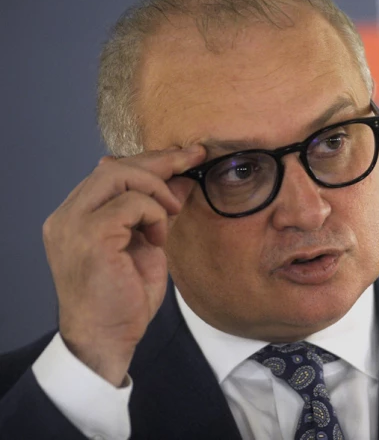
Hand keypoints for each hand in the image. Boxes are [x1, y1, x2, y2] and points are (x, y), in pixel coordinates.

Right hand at [42, 146, 205, 385]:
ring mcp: (73, 225)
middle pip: (114, 167)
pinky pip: (130, 204)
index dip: (151, 160)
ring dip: (157, 190)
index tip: (187, 156)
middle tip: (194, 161)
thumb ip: (156, 210)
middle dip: (160, 161)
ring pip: (120, 176)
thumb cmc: (124, 298)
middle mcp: (67, 216)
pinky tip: (159, 238)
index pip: (111, 172)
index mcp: (76, 216)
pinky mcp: (90, 237)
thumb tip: (182, 180)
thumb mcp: (146, 244)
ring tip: (172, 214)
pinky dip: (154, 214)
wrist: (106, 339)